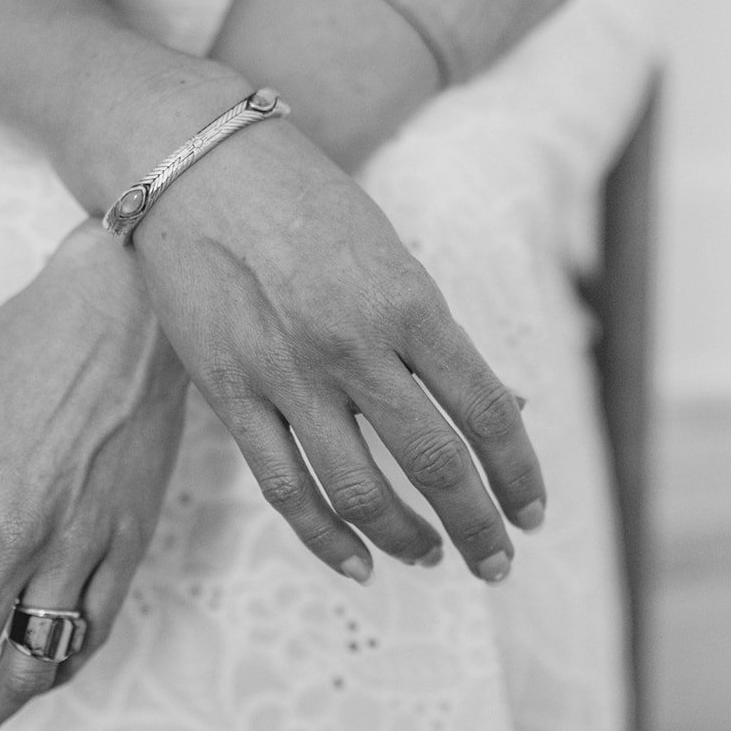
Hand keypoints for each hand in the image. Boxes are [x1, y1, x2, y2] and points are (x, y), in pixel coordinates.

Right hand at [133, 118, 545, 584]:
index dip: (519, 473)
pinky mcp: (230, 394)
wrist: (196, 166)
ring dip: (407, 540)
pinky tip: (358, 564)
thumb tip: (506, 409)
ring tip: (431, 559)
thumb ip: (439, 337)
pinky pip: (286, 488)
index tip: (534, 512)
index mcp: (407, 303)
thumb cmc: (306, 204)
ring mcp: (287, 374)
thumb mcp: (391, 256)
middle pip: (434, 464)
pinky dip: (326, 539)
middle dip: (478, 526)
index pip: (486, 411)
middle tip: (497, 563)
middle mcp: (353, 345)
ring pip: (360, 491)